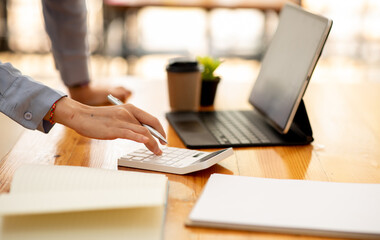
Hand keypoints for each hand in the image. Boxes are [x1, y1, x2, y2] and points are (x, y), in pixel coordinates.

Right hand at [48, 97, 165, 154]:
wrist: (81, 116)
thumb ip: (130, 123)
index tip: (163, 139)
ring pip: (143, 131)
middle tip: (163, 147)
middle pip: (150, 125)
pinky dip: (139, 137)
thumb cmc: (99, 119)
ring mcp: (121, 120)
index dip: (160, 129)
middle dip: (159, 137)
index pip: (151, 119)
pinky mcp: (113, 129)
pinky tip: (146, 142)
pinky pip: (130, 133)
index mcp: (130, 108)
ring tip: (157, 151)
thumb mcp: (118, 117)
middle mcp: (128, 112)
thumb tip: (143, 134)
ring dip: (153, 142)